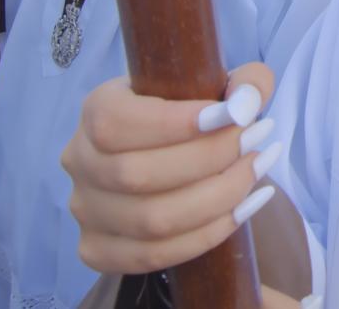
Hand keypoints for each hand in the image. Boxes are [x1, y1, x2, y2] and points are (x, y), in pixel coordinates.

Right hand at [64, 63, 281, 276]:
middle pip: (138, 174)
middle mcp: (80, 160)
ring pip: (150, 220)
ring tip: (259, 168)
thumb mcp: (217, 84)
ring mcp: (85, 210)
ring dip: (218, 197)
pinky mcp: (97, 249)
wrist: (172, 156)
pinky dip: (207, 234)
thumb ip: (245, 82)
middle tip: (258, 138)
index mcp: (96, 110)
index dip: (177, 123)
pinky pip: (152, 255)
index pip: (119, 122)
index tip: (236, 115)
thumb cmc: (193, 114)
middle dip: (210, 158)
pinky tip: (245, 207)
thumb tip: (248, 101)